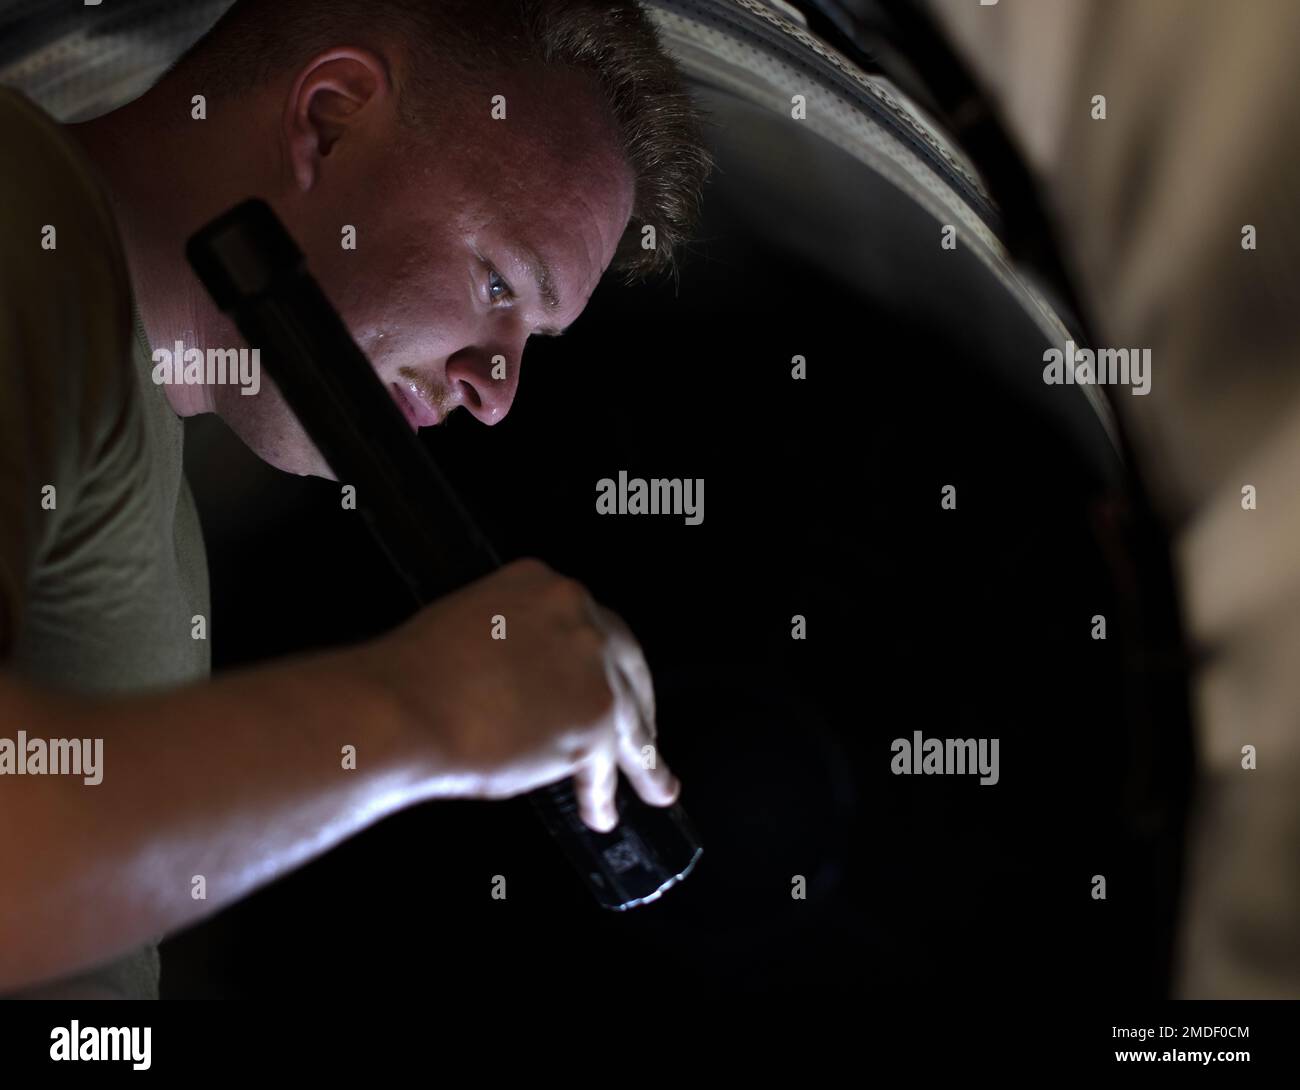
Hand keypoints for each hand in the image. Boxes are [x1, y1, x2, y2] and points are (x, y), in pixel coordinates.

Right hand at [363, 558, 680, 830]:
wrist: (401, 708)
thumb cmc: (412, 677)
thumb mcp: (470, 630)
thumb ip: (515, 646)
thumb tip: (530, 686)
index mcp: (545, 587)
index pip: (594, 626)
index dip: (607, 664)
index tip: (613, 685)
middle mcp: (579, 617)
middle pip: (627, 668)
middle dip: (639, 708)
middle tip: (645, 742)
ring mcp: (593, 668)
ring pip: (629, 720)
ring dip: (642, 761)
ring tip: (655, 788)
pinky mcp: (595, 719)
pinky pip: (605, 765)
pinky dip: (602, 792)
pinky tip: (601, 810)